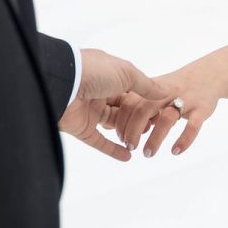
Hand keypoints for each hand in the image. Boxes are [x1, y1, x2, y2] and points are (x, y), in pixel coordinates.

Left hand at [59, 51, 176, 160]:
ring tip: (143, 142)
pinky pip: (99, 141)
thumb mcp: (127, 73)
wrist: (63, 84)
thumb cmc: (94, 71)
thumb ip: (146, 85)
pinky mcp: (81, 128)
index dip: (144, 100)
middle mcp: (99, 92)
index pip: (130, 90)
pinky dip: (113, 150)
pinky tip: (129, 156)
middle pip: (122, 108)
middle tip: (153, 127)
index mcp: (108, 75)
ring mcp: (89, 111)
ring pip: (112, 125)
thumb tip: (165, 92)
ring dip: (127, 133)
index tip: (159, 110)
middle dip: (137, 118)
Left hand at [115, 68, 221, 157]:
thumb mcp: (156, 90)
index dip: (122, 122)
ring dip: (155, 139)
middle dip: (133, 131)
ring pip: (166, 119)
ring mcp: (186, 99)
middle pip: (143, 110)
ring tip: (148, 154)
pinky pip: (193, 125)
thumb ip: (141, 105)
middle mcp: (166, 92)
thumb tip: (126, 130)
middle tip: (131, 148)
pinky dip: (184, 140)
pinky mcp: (203, 107)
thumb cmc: (177, 88)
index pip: (129, 103)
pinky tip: (176, 151)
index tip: (120, 138)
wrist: (209, 74)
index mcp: (151, 87)